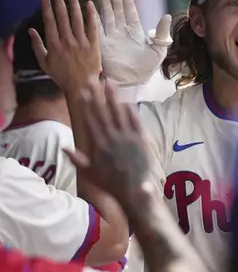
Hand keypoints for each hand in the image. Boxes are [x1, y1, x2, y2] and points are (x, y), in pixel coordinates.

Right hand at [29, 0, 100, 92]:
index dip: (47, 8)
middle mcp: (67, 41)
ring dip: (74, 4)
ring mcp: (81, 43)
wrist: (81, 87)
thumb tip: (31, 30)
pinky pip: (93, 28)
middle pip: (62, 17)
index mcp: (54, 44)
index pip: (49, 21)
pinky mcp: (94, 46)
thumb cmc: (62, 76)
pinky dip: (91, 15)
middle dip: (59, 1)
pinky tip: (90, 4)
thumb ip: (38, 46)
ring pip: (77, 19)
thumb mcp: (45, 63)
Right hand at [63, 79, 149, 200]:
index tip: (83, 93)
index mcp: (99, 145)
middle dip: (98, 95)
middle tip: (94, 80)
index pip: (91, 120)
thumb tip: (63, 148)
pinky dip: (131, 111)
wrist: (133, 191)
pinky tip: (126, 101)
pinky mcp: (141, 140)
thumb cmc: (110, 184)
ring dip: (114, 97)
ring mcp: (128, 138)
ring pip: (120, 113)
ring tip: (110, 83)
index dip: (86, 105)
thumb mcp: (89, 174)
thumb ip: (77, 159)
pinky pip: (135, 122)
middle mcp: (113, 138)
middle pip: (104, 112)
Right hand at [99, 0, 171, 85]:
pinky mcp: (102, 45)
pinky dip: (93, 19)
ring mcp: (111, 38)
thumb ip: (162, 33)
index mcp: (135, 32)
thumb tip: (167, 16)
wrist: (134, 83)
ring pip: (107, 17)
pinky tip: (91, 7)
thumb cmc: (147, 68)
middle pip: (117, 11)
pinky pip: (97, 30)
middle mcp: (121, 32)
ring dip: (104, 5)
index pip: (130, 11)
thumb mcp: (159, 50)